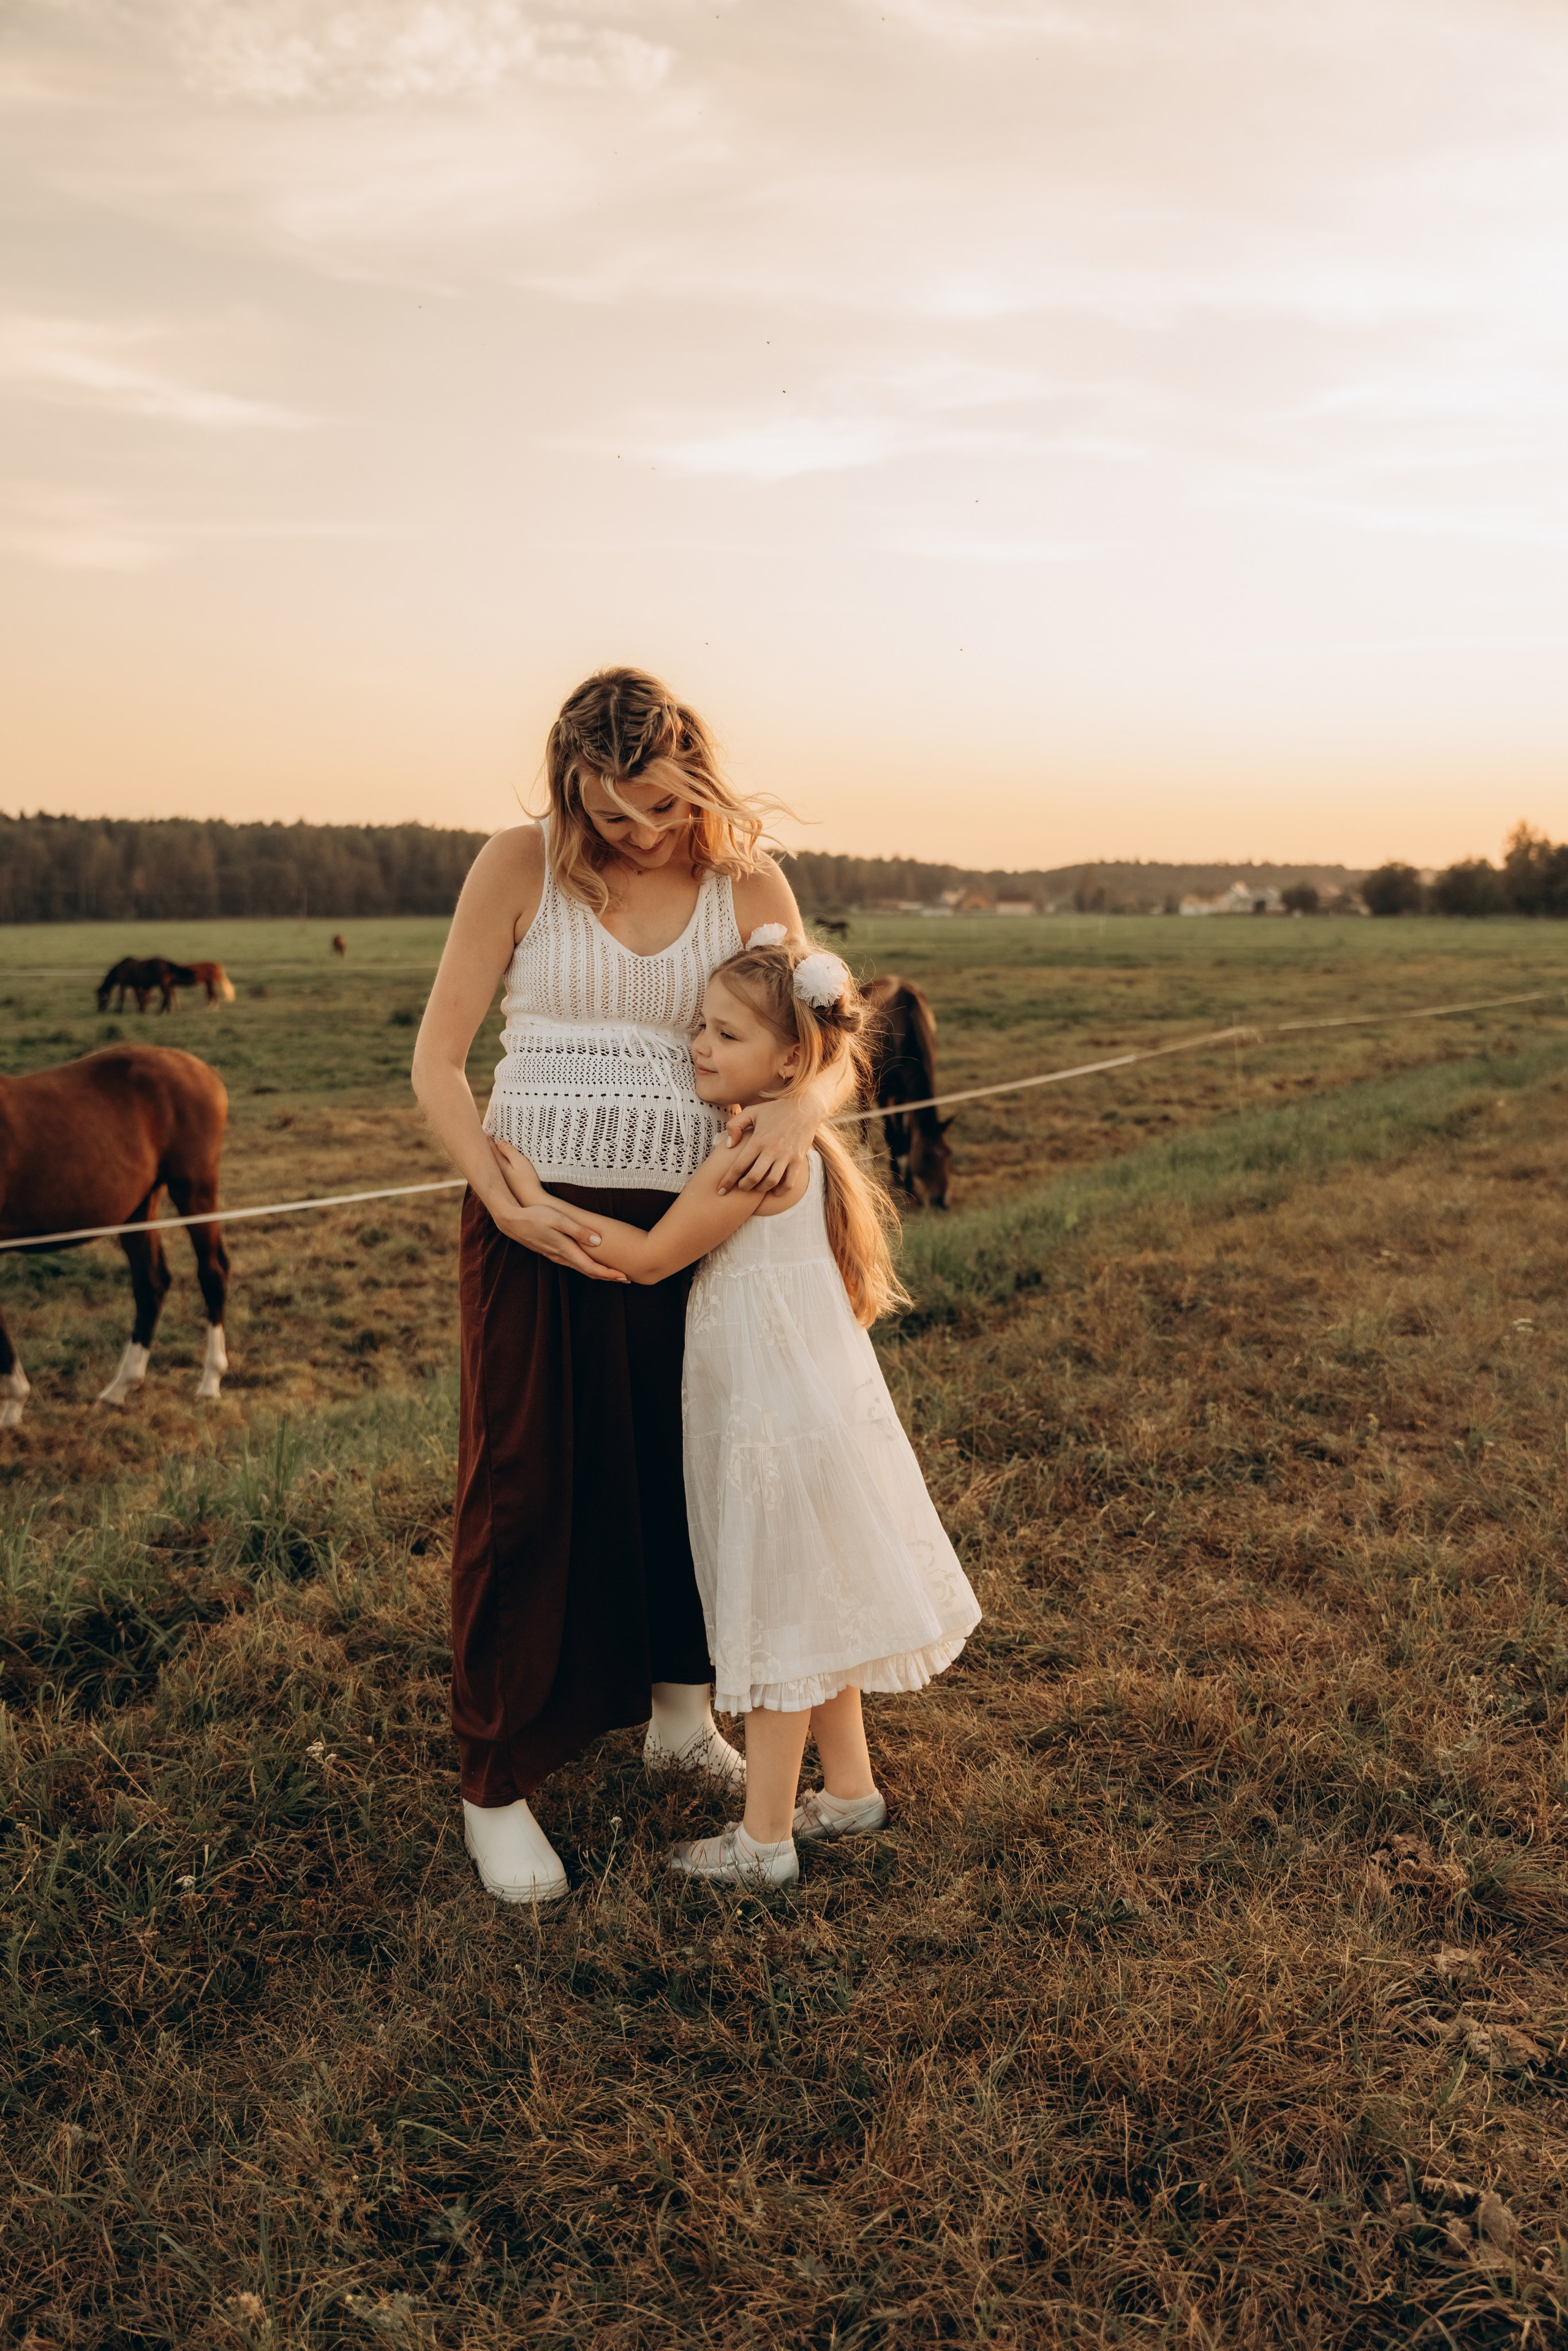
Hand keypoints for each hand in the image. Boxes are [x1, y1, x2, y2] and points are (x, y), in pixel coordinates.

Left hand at [489, 1134, 546, 1205]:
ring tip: (488, 1151)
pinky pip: (498, 1172)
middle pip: (489, 1158)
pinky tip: (497, 1166)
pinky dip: (495, 1166)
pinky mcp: (506, 1186)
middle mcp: (497, 1174)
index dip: (489, 1142)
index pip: (492, 1151)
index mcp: (499, 1166)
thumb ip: (509, 1151)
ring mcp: (501, 1181)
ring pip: (493, 1166)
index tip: (486, 1134)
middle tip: (483, 1140)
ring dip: (491, 1158)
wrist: (532, 1201)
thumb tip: (499, 1142)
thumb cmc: (527, 1181)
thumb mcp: (520, 1162)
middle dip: (487, 1149)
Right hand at [490, 1197, 626, 1279]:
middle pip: (589, 1272)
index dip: (609, 1274)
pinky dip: (587, 1266)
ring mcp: (556, 1255)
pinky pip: (574, 1263)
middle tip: (626, 1279)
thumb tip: (598, 1241)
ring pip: (581, 1268)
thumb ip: (578, 1231)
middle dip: (608, 1276)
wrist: (512, 1221)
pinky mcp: (552, 1251)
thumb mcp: (559, 1219)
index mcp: (566, 1250)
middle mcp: (562, 1257)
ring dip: (598, 1272)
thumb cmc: (535, 1216)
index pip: (592, 1268)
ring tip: (612, 1273)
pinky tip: (591, 1263)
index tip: (625, 1276)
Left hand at [720, 1094, 815, 1193]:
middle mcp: (772, 1150)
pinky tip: (773, 1189)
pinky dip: (780, 1191)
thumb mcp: (751, 1112)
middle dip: (743, 1187)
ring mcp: (786, 1156)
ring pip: (771, 1182)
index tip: (721, 1190)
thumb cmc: (774, 1110)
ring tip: (755, 1187)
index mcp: (758, 1140)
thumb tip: (728, 1146)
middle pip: (754, 1178)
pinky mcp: (798, 1160)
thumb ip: (735, 1126)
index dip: (728, 1181)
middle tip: (739, 1187)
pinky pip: (789, 1183)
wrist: (804, 1107)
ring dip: (760, 1189)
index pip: (739, 1166)